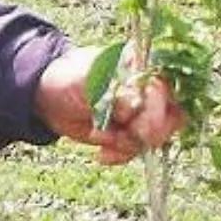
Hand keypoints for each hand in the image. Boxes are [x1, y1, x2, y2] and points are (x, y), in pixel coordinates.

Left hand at [35, 44, 184, 164]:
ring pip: (157, 137)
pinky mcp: (132, 132)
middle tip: (119, 137)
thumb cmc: (67, 79)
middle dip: (145, 133)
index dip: (155, 110)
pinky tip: (101, 154)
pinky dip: (121, 155)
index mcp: (142, 65)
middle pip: (172, 116)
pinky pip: (139, 149)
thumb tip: (136, 105)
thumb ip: (113, 91)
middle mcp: (149, 88)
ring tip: (101, 139)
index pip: (166, 88)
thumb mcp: (87, 81)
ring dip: (129, 145)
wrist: (48, 98)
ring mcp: (143, 112)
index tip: (132, 123)